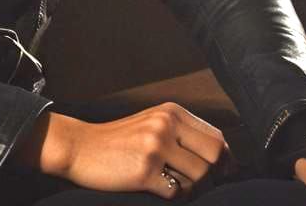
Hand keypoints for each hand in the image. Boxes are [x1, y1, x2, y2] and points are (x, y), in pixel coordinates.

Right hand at [19, 102, 233, 198]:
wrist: (81, 147)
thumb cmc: (119, 140)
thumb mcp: (152, 123)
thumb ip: (183, 133)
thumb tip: (223, 157)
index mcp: (171, 111)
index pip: (217, 136)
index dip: (225, 159)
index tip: (221, 171)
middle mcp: (165, 124)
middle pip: (215, 156)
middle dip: (212, 175)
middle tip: (197, 182)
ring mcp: (155, 147)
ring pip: (199, 178)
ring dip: (188, 187)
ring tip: (167, 180)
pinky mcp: (145, 171)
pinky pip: (176, 193)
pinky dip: (169, 194)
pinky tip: (153, 185)